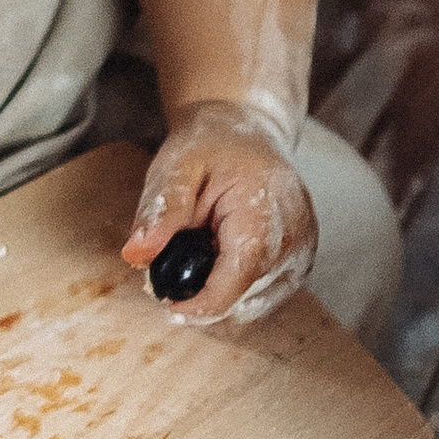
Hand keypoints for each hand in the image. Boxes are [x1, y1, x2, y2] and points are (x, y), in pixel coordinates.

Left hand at [120, 101, 316, 326]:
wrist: (246, 133)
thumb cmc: (212, 146)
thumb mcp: (177, 167)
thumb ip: (160, 210)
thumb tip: (137, 255)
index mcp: (267, 213)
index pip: (238, 278)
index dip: (200, 303)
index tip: (167, 304)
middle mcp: (296, 241)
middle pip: (243, 298)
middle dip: (201, 294)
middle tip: (171, 263)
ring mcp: (301, 256)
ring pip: (251, 306)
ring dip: (217, 293)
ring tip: (198, 251)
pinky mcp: (297, 266)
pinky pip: (259, 298)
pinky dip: (231, 289)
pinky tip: (216, 259)